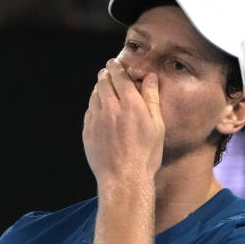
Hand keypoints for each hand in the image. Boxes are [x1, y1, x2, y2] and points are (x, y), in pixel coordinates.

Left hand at [82, 59, 163, 187]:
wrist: (124, 179)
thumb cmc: (145, 155)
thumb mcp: (157, 126)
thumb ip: (152, 98)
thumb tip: (150, 78)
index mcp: (130, 104)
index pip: (119, 76)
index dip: (117, 67)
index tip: (115, 63)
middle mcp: (110, 108)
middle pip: (103, 82)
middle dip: (106, 74)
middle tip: (108, 72)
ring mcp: (96, 120)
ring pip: (94, 95)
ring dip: (99, 89)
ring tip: (103, 88)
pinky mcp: (88, 132)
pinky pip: (89, 112)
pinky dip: (94, 106)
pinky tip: (99, 109)